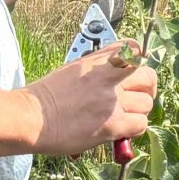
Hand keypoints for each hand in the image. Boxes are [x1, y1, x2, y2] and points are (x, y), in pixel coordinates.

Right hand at [26, 44, 157, 157]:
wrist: (30, 118)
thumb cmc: (46, 97)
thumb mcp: (73, 69)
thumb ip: (98, 66)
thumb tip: (117, 67)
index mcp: (96, 63)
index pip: (133, 49)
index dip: (139, 60)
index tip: (136, 71)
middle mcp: (107, 79)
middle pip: (148, 77)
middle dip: (147, 88)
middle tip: (139, 97)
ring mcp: (111, 102)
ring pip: (147, 103)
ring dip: (138, 111)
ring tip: (124, 117)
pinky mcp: (112, 124)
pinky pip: (140, 124)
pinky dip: (134, 128)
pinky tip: (120, 130)